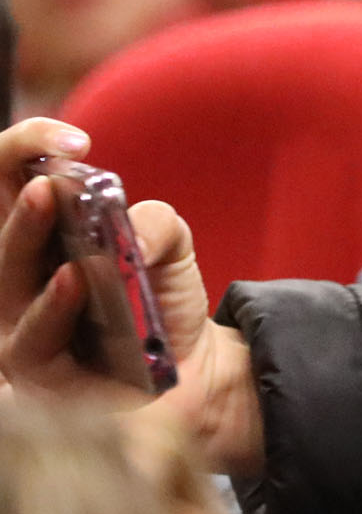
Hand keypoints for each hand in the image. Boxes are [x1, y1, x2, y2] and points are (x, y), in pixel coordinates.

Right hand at [0, 126, 261, 473]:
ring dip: (24, 238)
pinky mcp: (34, 373)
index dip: (26, 150)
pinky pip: (33, 339)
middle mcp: (17, 280)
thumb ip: (152, 223)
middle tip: (50, 176)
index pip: (7, 183)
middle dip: (20, 199)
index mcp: (38, 239)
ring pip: (7, 283)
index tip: (75, 139)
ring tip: (49, 199)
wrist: (192, 370)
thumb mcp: (168, 248)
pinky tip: (74, 279)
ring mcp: (18, 327)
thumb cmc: (161, 303)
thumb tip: (125, 228)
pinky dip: (53, 306)